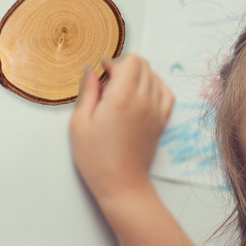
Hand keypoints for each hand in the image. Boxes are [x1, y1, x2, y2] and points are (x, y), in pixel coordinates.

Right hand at [69, 53, 174, 205]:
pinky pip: (166, 93)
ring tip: (122, 91)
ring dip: (138, 76)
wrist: (121, 184)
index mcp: (121, 98)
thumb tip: (90, 70)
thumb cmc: (96, 159)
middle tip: (109, 83)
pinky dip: (155, 86)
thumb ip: (87, 91)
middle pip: (143, 64)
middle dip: (124, 66)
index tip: (101, 75)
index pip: (129, 61)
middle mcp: (143, 101)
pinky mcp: (161, 121)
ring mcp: (156, 111)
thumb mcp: (79, 123)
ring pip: (154, 76)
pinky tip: (142, 93)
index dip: (112, 62)